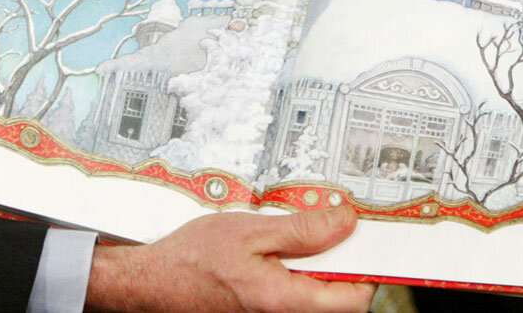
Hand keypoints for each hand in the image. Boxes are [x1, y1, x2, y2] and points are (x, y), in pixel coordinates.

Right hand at [85, 206, 373, 312]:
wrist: (156, 282)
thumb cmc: (194, 258)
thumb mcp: (251, 230)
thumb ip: (303, 229)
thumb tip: (345, 221)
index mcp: (286, 301)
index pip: (355, 297)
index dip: (366, 266)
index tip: (365, 239)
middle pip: (338, 298)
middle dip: (339, 261)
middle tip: (326, 228)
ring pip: (317, 296)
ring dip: (316, 266)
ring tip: (291, 238)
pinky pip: (297, 296)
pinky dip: (297, 273)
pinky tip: (277, 254)